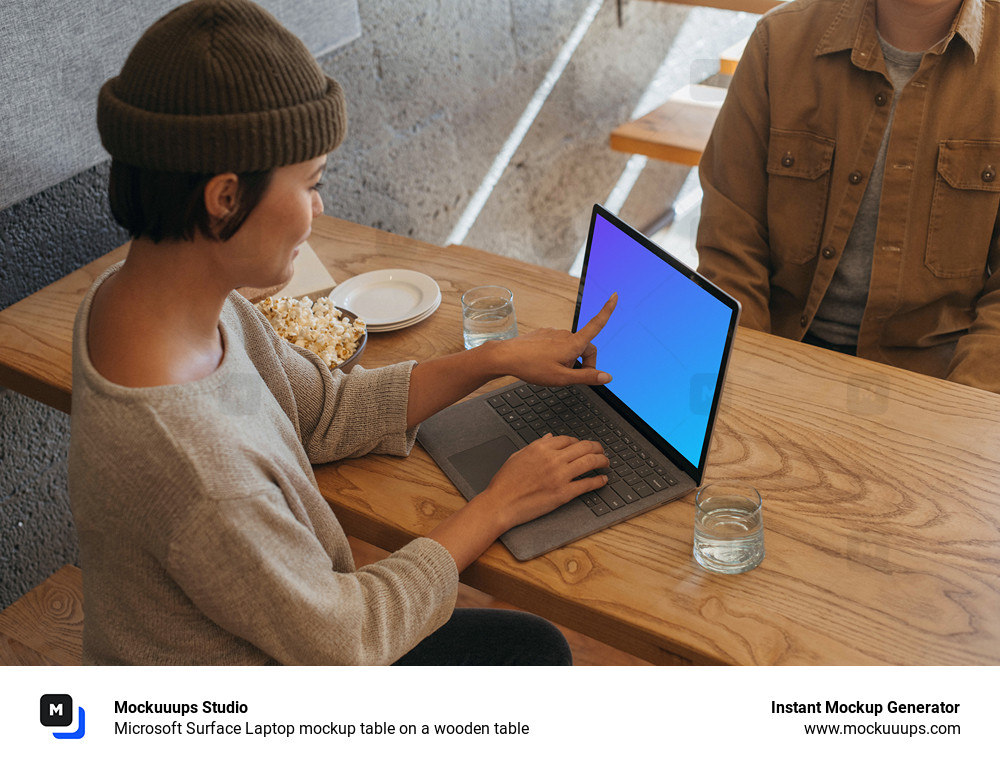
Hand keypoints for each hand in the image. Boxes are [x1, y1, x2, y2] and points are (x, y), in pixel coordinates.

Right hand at [480, 434, 609, 528]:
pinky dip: (598, 481)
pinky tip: (603, 480)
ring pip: (589, 462)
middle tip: (601, 451)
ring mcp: (559, 476)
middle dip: (596, 447)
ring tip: (606, 462)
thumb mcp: (518, 456)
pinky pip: (587, 484)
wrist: (500, 503)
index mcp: (541, 448)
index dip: (579, 442)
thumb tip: (549, 438)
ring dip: (602, 460)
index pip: (568, 439)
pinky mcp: (563, 493)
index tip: (583, 446)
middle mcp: (552, 459)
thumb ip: (536, 445)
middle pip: (583, 447)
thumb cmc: (505, 482)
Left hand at [494, 293, 617, 386]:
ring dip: (569, 359)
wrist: (507, 357)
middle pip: (586, 347)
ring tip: (553, 371)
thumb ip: (586, 377)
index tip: (614, 296)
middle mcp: (565, 334)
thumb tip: (607, 377)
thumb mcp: (562, 378)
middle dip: (585, 362)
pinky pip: (558, 344)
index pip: (596, 324)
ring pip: (570, 347)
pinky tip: (544, 363)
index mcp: (573, 343)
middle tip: (573, 379)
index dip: (607, 310)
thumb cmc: (532, 367)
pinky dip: (558, 354)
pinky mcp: (544, 334)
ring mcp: (554, 333)